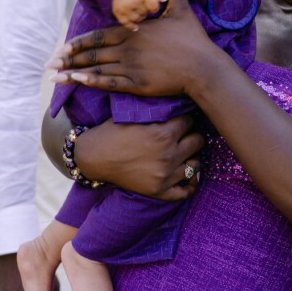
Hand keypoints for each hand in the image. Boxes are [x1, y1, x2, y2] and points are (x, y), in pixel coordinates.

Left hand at [52, 0, 209, 98]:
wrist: (203, 67)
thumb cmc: (192, 38)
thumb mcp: (181, 6)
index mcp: (133, 30)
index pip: (97, 35)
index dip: (78, 42)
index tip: (62, 47)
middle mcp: (127, 48)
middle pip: (92, 53)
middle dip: (69, 58)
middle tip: (50, 63)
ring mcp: (131, 67)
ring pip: (96, 69)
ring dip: (73, 72)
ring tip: (55, 77)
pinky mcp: (137, 83)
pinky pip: (108, 82)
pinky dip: (90, 81)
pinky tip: (76, 81)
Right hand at [73, 115, 204, 198]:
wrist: (93, 157)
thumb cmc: (112, 132)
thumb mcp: (135, 115)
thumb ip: (158, 110)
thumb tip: (178, 99)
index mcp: (163, 133)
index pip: (189, 120)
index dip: (184, 118)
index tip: (180, 119)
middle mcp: (168, 154)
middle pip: (198, 141)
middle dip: (192, 135)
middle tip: (184, 135)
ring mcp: (165, 175)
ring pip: (196, 164)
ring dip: (192, 157)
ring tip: (184, 153)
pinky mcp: (159, 191)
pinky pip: (185, 191)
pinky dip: (189, 184)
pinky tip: (186, 176)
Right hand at [112, 0, 166, 31]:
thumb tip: (165, 0)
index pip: (154, 7)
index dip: (154, 6)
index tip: (151, 4)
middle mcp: (134, 1)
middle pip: (145, 13)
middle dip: (145, 10)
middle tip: (141, 4)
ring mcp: (125, 8)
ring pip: (137, 19)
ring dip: (139, 16)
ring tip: (136, 10)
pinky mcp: (118, 12)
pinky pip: (126, 23)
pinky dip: (131, 26)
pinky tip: (135, 28)